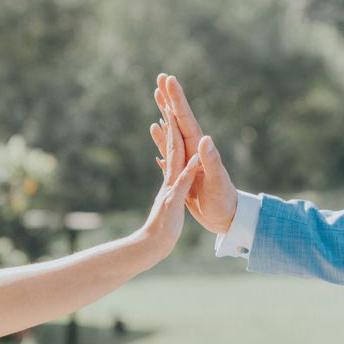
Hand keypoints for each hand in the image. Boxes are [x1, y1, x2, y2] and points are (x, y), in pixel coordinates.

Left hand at [140, 105, 200, 259]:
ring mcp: (170, 183)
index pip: (176, 146)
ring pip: (170, 153)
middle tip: (165, 97)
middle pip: (171, 142)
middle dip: (168, 120)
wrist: (151, 247)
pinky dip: (170, 157)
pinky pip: (172, 169)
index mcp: (173, 177)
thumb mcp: (175, 205)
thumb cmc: (163, 230)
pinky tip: (166, 152)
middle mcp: (170, 177)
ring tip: (164, 116)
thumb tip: (192, 160)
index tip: (174, 103)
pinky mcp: (171, 192)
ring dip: (168, 134)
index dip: (174, 125)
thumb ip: (183, 182)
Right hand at [149, 74, 237, 233]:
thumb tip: (204, 139)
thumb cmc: (224, 202)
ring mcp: (187, 159)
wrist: (227, 217)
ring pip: (172, 131)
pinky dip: (161, 138)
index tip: (168, 78)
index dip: (177, 99)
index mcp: (199, 150)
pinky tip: (155, 130)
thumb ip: (211, 162)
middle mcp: (193, 150)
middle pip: (178, 119)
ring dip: (164, 114)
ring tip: (157, 97)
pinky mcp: (182, 170)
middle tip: (160, 78)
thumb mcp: (218, 183)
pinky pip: (168, 149)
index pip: (186, 119)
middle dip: (169, 99)